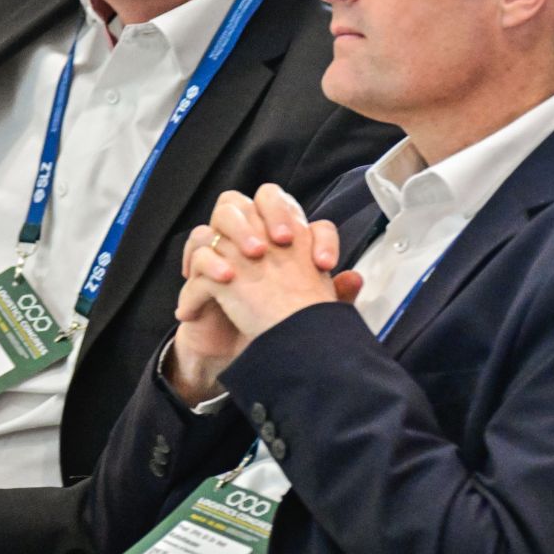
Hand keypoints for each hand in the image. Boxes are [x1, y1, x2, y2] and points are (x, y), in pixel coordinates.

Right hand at [169, 188, 358, 404]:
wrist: (237, 356)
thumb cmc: (273, 329)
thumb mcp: (308, 317)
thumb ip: (332, 298)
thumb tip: (354, 278)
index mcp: (282, 242)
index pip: (304, 217)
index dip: (316, 233)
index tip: (325, 263)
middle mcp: (252, 237)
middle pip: (258, 197)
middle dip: (271, 212)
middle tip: (281, 241)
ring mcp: (223, 250)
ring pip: (223, 213)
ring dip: (239, 229)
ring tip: (253, 256)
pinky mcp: (198, 272)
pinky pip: (199, 252)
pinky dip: (210, 261)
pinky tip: (227, 278)